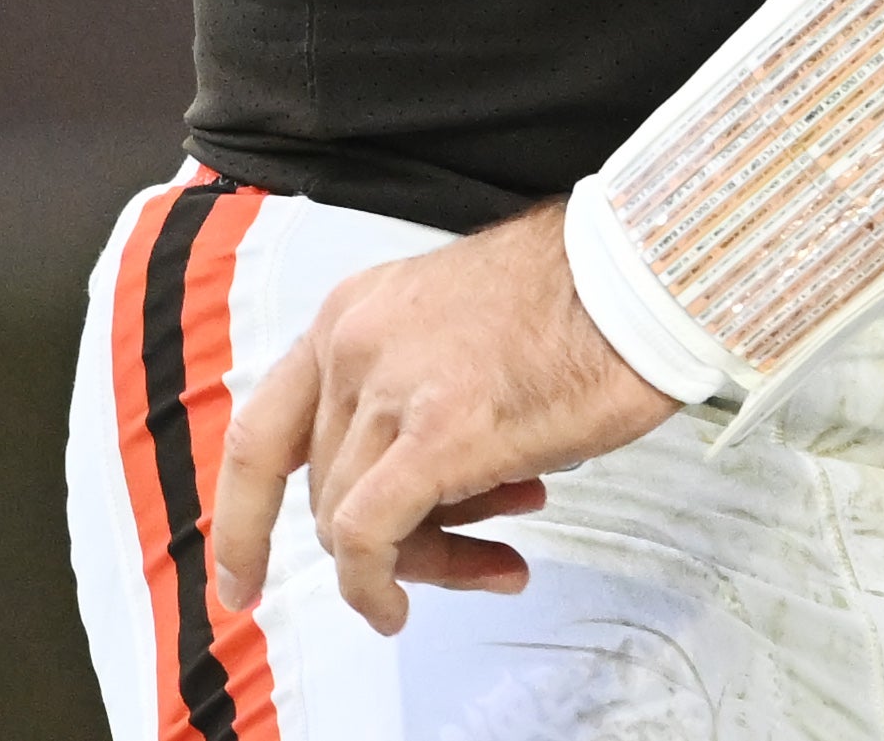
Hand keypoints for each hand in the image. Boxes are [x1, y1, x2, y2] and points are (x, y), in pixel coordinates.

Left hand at [209, 204, 680, 637]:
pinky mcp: (439, 433)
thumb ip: (409, 400)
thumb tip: (414, 500)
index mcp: (354, 313)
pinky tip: (399, 607)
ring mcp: (391, 387)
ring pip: (348, 520)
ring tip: (495, 552)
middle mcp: (354, 344)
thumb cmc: (581, 300)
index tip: (239, 572)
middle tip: (458, 551)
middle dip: (386, 538)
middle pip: (323, 487)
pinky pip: (369, 537)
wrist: (643, 276)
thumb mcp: (456, 333)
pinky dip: (374, 586)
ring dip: (418, 557)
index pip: (261, 429)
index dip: (242, 516)